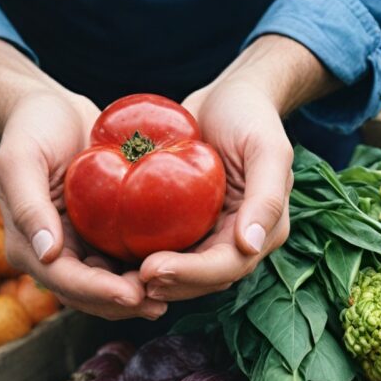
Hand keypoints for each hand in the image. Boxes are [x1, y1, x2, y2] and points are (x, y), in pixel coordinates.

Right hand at [0, 39, 166, 319]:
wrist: (52, 109)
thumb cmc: (32, 128)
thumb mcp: (21, 159)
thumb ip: (28, 205)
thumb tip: (47, 253)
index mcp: (28, 245)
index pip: (65, 281)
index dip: (99, 293)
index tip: (132, 295)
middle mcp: (53, 254)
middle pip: (90, 293)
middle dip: (124, 302)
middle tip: (163, 301)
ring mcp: (79, 245)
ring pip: (110, 283)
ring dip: (139, 293)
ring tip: (176, 292)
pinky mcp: (100, 233)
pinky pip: (123, 259)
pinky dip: (146, 266)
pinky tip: (177, 265)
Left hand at [140, 35, 337, 300]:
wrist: (228, 96)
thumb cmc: (250, 116)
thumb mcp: (266, 148)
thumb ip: (266, 197)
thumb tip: (251, 245)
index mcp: (265, 230)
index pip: (228, 266)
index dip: (191, 275)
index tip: (151, 269)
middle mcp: (239, 239)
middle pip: (204, 279)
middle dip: (169, 284)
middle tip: (129, 280)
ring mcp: (212, 232)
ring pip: (184, 272)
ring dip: (155, 280)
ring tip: (118, 278)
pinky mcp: (188, 222)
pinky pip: (168, 246)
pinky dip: (145, 255)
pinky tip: (114, 256)